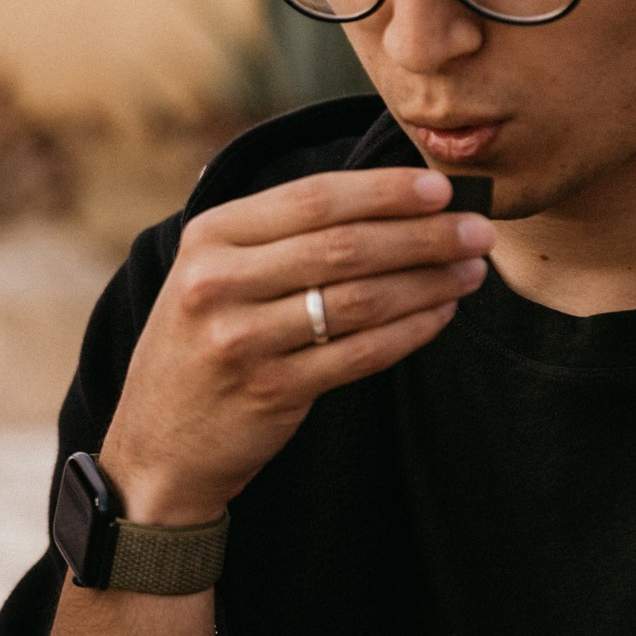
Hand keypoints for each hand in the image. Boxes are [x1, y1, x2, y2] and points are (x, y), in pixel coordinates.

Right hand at [98, 167, 489, 525]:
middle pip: (342, 246)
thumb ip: (274, 237)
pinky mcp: (270, 390)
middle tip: (478, 229)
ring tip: (471, 271)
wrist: (158, 445)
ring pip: (358, 299)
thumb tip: (386, 199)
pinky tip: (441, 315)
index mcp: (208, 238)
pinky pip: (359, 354)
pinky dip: (410, 331)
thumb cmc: (201, 346)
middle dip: (423, 234)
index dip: (383, 191)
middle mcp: (218, 282)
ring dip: (427, 282)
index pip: (311, 199)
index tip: (440, 189)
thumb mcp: (210, 274)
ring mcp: (241, 339)